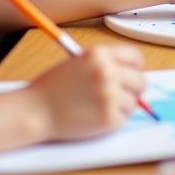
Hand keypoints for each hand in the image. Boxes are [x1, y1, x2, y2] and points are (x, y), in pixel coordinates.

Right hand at [30, 44, 145, 140]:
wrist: (33, 111)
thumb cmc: (53, 88)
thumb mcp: (79, 62)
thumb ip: (106, 63)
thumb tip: (132, 73)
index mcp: (100, 54)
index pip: (135, 57)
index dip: (136, 67)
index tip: (133, 74)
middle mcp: (108, 72)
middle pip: (140, 80)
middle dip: (133, 88)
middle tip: (120, 95)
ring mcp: (109, 96)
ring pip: (134, 101)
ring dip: (122, 106)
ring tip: (100, 107)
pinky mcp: (108, 118)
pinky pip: (124, 118)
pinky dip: (114, 120)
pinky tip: (96, 117)